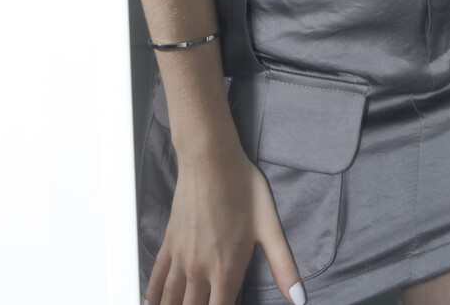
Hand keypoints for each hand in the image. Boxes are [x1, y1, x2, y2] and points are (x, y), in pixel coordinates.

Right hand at [144, 143, 304, 304]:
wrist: (210, 159)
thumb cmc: (241, 187)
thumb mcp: (269, 225)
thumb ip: (283, 266)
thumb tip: (299, 298)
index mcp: (226, 270)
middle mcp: (199, 270)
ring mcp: (180, 258)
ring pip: (170, 300)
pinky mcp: (168, 244)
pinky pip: (156, 278)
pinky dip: (152, 295)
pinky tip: (150, 303)